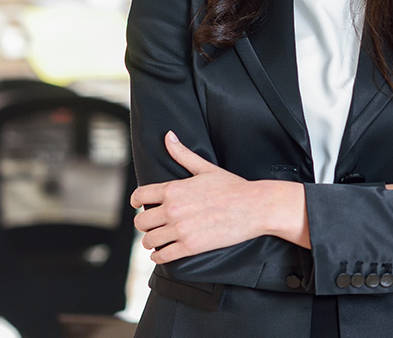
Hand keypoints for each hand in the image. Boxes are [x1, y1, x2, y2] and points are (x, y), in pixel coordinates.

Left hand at [131, 131, 307, 262]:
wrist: (255, 206)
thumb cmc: (234, 187)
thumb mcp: (206, 168)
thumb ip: (183, 154)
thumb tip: (168, 136)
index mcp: (174, 189)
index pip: (139, 196)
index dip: (137, 202)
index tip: (141, 206)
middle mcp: (173, 209)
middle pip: (140, 222)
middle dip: (145, 224)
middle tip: (154, 224)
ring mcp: (181, 229)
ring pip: (149, 240)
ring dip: (152, 241)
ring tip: (159, 240)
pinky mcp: (190, 246)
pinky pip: (162, 256)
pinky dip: (159, 256)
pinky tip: (164, 252)